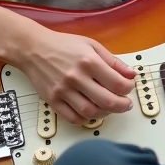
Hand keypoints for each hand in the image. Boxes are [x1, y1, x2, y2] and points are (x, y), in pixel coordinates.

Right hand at [13, 29, 135, 124]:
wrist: (33, 49)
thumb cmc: (63, 45)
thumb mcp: (91, 45)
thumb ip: (113, 61)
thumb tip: (131, 74)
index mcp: (89, 61)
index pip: (117, 83)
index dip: (128, 88)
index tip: (128, 87)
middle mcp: (76, 77)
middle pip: (107, 101)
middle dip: (122, 105)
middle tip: (126, 104)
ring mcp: (63, 91)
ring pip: (91, 113)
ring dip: (105, 113)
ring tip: (109, 108)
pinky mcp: (53, 100)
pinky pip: (73, 118)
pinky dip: (85, 119)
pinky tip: (91, 112)